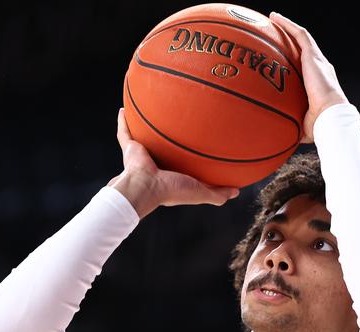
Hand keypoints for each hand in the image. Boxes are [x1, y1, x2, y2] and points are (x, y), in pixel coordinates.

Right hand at [108, 108, 239, 217]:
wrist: (145, 187)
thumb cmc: (171, 190)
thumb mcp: (200, 193)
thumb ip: (217, 193)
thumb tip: (236, 191)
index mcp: (171, 174)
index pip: (182, 163)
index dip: (189, 155)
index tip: (198, 144)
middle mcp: (157, 163)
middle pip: (163, 147)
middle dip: (168, 137)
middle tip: (177, 120)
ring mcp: (143, 155)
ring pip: (143, 137)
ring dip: (145, 126)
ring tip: (151, 110)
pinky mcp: (131, 149)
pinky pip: (125, 132)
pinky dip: (122, 122)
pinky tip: (123, 109)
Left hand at [270, 12, 348, 142]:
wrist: (330, 118)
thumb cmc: (319, 126)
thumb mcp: (302, 126)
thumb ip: (292, 127)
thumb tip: (280, 139)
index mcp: (319, 84)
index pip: (305, 67)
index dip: (295, 59)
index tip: (282, 57)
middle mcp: (320, 68)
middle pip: (304, 49)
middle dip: (290, 39)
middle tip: (275, 35)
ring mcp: (318, 61)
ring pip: (302, 37)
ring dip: (288, 27)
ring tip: (273, 20)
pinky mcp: (314, 56)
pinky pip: (300, 35)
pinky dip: (288, 25)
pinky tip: (275, 18)